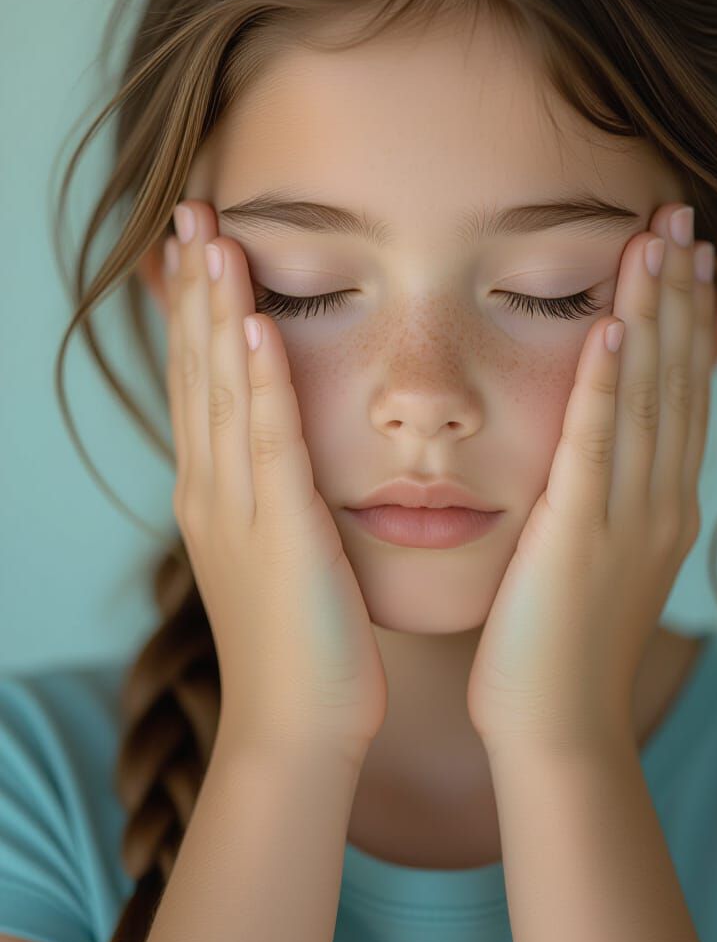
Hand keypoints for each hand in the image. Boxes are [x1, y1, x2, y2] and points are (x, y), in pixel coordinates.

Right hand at [164, 200, 386, 764]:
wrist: (299, 726)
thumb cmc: (303, 643)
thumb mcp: (276, 553)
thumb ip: (274, 496)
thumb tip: (284, 453)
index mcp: (214, 493)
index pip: (199, 382)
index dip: (193, 312)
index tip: (196, 249)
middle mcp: (211, 489)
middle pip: (196, 370)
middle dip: (192, 289)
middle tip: (189, 214)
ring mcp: (238, 507)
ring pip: (222, 390)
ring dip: (217, 311)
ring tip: (214, 238)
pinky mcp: (279, 528)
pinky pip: (268, 438)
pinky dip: (258, 377)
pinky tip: (257, 322)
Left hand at [466, 203, 713, 760]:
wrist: (555, 727)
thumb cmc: (558, 644)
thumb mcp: (592, 558)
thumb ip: (597, 497)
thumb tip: (589, 451)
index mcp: (659, 503)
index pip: (677, 391)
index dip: (683, 319)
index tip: (683, 255)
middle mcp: (658, 500)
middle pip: (674, 378)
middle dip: (678, 294)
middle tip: (682, 217)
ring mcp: (626, 518)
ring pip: (645, 398)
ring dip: (650, 316)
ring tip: (655, 241)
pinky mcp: (579, 537)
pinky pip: (594, 446)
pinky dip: (605, 384)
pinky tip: (609, 328)